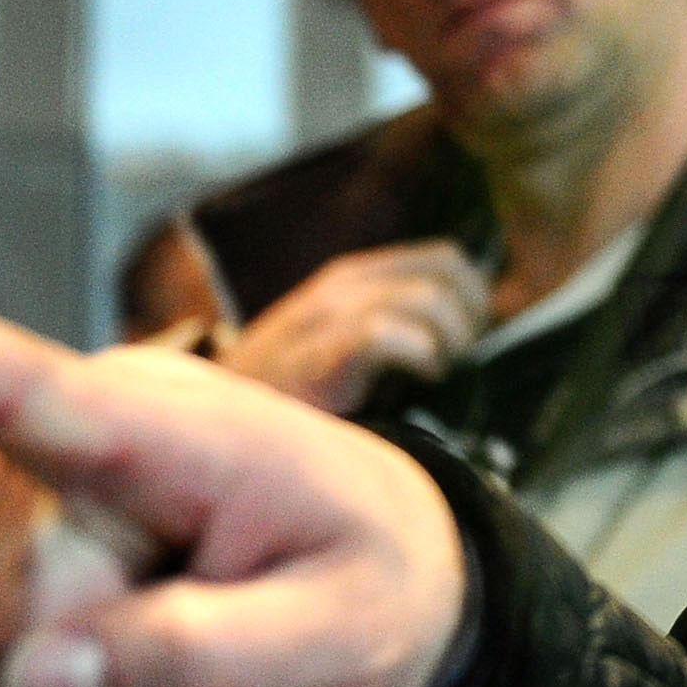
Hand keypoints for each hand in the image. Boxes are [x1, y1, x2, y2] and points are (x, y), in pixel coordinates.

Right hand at [0, 166, 468, 686]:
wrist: (376, 597)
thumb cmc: (373, 587)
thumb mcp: (337, 643)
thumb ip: (198, 659)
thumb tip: (33, 679)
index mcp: (161, 425)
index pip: (19, 375)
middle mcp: (64, 446)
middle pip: (23, 634)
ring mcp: (14, 507)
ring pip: (3, 684)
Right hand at [220, 243, 490, 412]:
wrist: (211, 428)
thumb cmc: (285, 395)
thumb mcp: (334, 343)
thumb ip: (386, 325)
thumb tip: (463, 337)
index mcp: (352, 279)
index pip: (442, 258)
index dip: (474, 293)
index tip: (474, 337)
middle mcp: (341, 287)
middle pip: (445, 270)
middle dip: (471, 313)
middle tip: (462, 357)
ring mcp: (325, 318)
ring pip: (424, 297)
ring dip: (450, 337)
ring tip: (440, 372)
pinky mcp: (316, 357)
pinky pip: (383, 334)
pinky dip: (417, 353)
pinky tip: (420, 378)